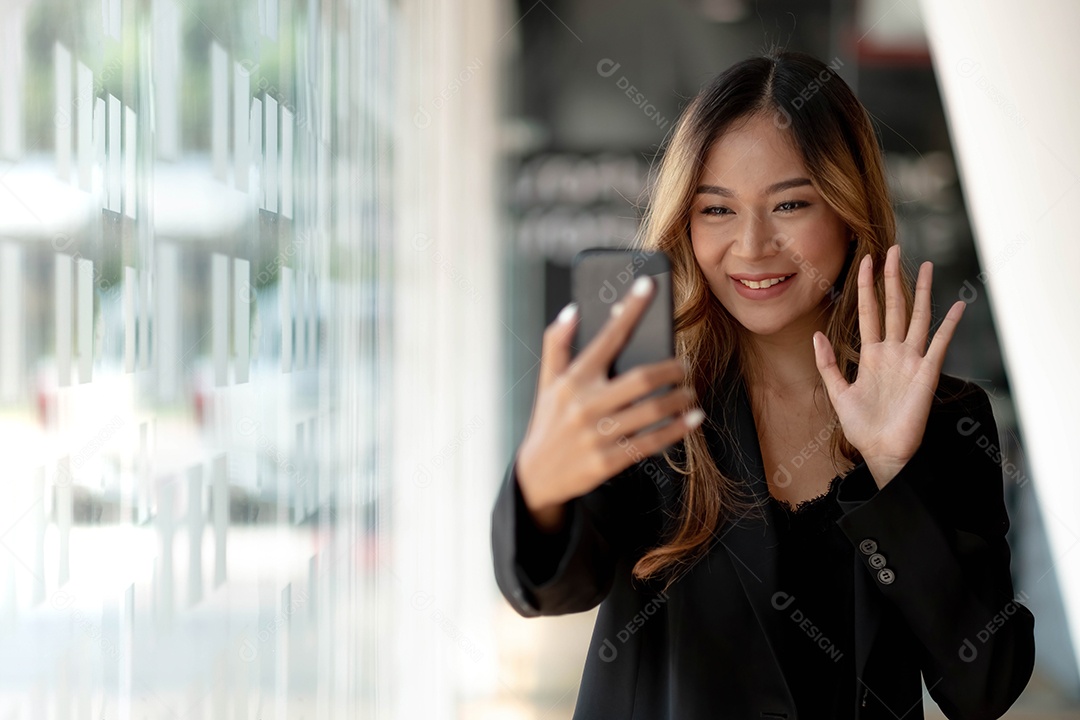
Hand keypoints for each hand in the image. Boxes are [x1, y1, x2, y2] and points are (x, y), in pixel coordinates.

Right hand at [516, 276, 704, 530]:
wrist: (536, 477)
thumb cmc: (548, 423)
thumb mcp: (547, 382)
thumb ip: (557, 344)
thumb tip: (573, 310)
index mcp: (573, 379)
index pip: (607, 336)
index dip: (630, 308)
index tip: (648, 286)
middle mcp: (585, 404)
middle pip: (642, 377)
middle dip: (672, 369)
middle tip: (685, 367)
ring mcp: (598, 434)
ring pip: (652, 410)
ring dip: (680, 399)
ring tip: (689, 393)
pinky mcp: (608, 461)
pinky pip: (651, 441)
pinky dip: (677, 429)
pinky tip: (692, 419)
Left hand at [812, 244, 965, 487]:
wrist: (881, 452)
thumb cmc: (861, 426)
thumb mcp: (837, 392)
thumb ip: (827, 363)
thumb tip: (817, 334)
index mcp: (871, 354)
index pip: (869, 311)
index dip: (867, 286)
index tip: (866, 260)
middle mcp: (893, 352)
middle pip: (894, 306)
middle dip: (893, 278)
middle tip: (893, 249)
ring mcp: (911, 360)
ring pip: (917, 318)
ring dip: (922, 292)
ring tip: (927, 266)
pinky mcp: (926, 374)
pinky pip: (939, 345)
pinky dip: (949, 326)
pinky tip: (957, 306)